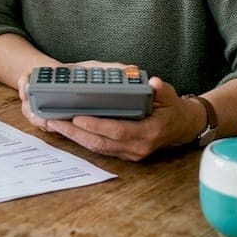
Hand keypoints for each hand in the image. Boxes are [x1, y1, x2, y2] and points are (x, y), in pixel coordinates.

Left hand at [16, 74, 200, 161]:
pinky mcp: (123, 154)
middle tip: (53, 121)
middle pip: (100, 142)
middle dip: (74, 133)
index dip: (96, 125)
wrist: (183, 128)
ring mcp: (130, 154)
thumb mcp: (170, 96)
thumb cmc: (174, 109)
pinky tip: (67, 129)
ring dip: (74, 137)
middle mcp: (137, 148)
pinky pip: (99, 147)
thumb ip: (161, 90)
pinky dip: (82, 139)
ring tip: (53, 124)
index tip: (76, 117)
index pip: (117, 131)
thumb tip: (153, 83)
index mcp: (148, 133)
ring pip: (96, 147)